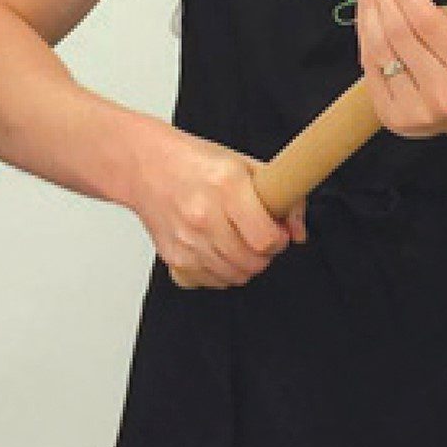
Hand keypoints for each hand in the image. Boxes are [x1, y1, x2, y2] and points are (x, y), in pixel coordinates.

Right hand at [129, 126, 302, 290]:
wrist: (147, 167)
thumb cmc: (196, 163)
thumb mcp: (245, 165)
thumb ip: (280, 197)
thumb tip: (298, 231)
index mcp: (226, 186)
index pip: (265, 238)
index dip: (279, 240)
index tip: (278, 233)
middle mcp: (204, 216)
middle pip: (252, 262)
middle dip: (264, 254)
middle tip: (259, 236)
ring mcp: (187, 241)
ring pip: (234, 276)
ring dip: (244, 264)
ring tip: (238, 241)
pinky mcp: (174, 259)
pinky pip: (210, 283)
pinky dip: (220, 273)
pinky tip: (217, 250)